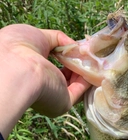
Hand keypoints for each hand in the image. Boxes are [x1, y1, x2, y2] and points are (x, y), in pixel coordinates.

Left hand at [0, 24, 90, 138]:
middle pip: (65, 75)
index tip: (77, 49)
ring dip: (85, 70)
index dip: (65, 57)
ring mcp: (53, 96)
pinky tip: (96, 67)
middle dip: (78, 64)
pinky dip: (89, 79)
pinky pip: (79, 90)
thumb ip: (57, 40)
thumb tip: (75, 46)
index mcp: (32, 72)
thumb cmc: (21, 48)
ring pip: (74, 83)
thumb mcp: (38, 36)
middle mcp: (42, 86)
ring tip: (94, 58)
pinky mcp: (63, 103)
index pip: (52, 66)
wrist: (20, 68)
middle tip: (90, 54)